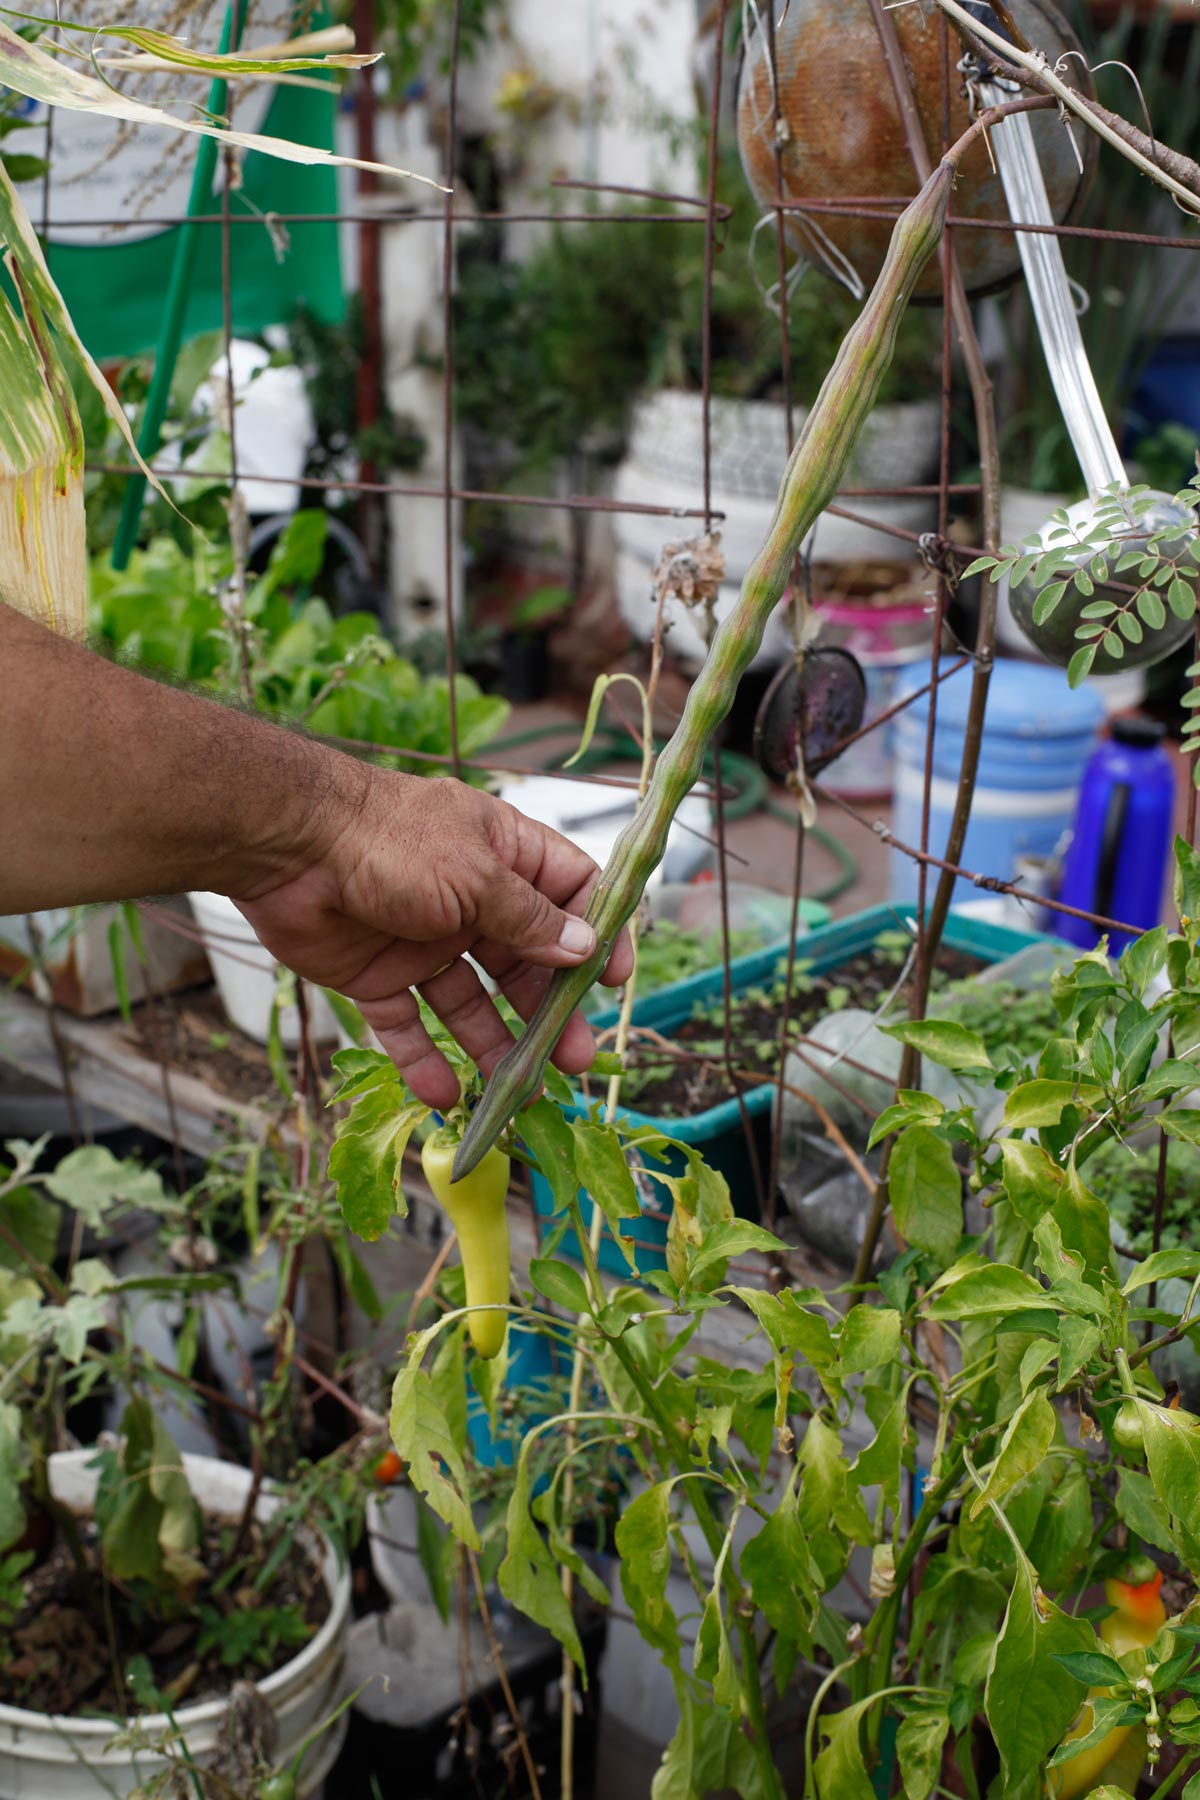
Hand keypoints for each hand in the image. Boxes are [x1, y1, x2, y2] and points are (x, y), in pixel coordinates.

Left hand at [234, 768, 632, 1108]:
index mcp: (500, 856)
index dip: (594, 932)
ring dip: (497, 1045)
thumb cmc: (390, 840)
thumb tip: (583, 948)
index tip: (611, 979)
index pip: (567, 892)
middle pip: (523, 960)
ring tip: (522, 1090)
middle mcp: (466, 900)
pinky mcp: (375, 975)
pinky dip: (424, 1059)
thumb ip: (527, 918)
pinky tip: (444, 1094)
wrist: (288, 846)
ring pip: (470, 1002)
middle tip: (576, 1058)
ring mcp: (422, 941)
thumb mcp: (475, 875)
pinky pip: (407, 1024)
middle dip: (550, 1009)